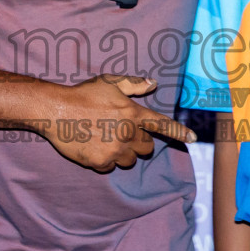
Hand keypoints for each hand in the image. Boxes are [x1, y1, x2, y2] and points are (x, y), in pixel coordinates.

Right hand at [43, 75, 194, 172]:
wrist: (56, 110)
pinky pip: (111, 167)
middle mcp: (127, 133)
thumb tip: (152, 83)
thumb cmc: (83, 94)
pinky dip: (106, 161)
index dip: (179, 132)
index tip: (193, 139)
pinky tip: (95, 147)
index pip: (162, 125)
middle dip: (139, 142)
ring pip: (130, 160)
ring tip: (106, 139)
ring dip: (123, 153)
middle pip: (147, 148)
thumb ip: (133, 85)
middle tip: (122, 133)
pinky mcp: (100, 162)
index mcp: (132, 114)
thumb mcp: (110, 83)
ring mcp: (114, 150)